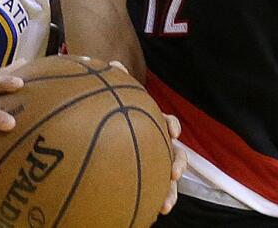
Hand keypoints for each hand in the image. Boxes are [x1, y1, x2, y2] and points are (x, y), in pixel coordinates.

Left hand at [102, 60, 185, 213]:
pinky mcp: (143, 179)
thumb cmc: (112, 110)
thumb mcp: (112, 95)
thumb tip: (114, 64)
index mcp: (152, 124)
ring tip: (164, 205)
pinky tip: (147, 214)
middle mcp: (157, 144)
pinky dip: (150, 202)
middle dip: (177, 165)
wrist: (101, 126)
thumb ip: (115, 80)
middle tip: (173, 174)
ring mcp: (152, 163)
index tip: (172, 132)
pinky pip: (148, 192)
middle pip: (175, 155)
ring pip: (167, 180)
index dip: (172, 126)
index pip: (168, 124)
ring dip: (169, 192)